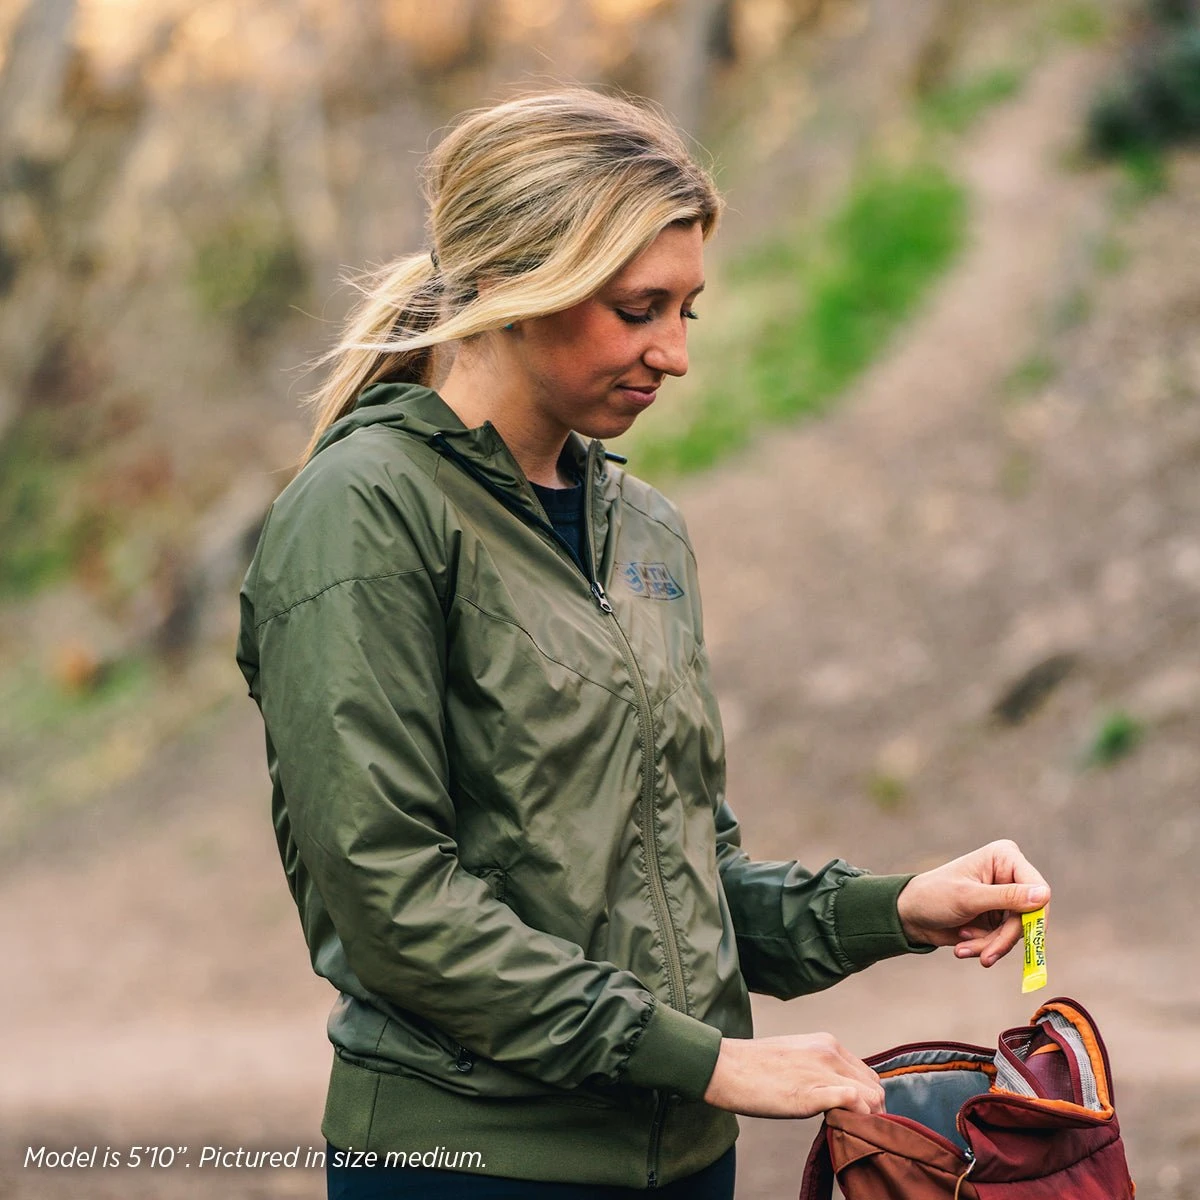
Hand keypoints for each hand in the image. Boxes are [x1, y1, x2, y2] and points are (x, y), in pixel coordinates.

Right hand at [702, 1033, 885, 1117]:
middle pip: (875, 1088)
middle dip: (871, 1110)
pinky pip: (854, 1104)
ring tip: (846, 1129)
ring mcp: (822, 1072)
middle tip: (854, 1127)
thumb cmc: (755, 1065)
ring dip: (865, 1117)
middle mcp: (830, 1053)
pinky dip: (856, 1118)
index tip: (856, 1114)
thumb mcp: (796, 1053)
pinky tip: (840, 1125)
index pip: (868, 1074)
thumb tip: (837, 1088)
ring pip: (871, 1098)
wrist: (726, 1067)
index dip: (867, 1097)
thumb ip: (820, 1066)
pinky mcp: (812, 1093)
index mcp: (827, 1043)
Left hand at [897, 839, 1049, 967]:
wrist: (910, 915)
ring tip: (964, 948)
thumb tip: (1045, 895)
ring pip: (1018, 932)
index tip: (1028, 938)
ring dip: (991, 945)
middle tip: (985, 958)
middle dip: (1005, 939)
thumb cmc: (934, 896)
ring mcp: (1006, 898)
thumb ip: (1007, 897)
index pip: (1037, 888)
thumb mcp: (969, 898)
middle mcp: (1010, 875)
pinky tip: (963, 945)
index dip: (1035, 915)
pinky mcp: (1000, 918)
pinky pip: (1005, 940)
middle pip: (1029, 915)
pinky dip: (986, 947)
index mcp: (1005, 857)